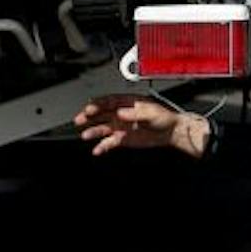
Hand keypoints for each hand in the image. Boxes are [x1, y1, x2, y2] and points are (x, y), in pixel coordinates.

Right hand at [74, 95, 197, 156]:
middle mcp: (121, 113)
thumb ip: (134, 113)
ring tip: (85, 135)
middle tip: (80, 119)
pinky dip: (102, 146)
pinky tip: (97, 149)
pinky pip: (109, 142)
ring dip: (93, 131)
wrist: (170, 132)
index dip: (98, 104)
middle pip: (101, 113)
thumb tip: (120, 113)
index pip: (108, 101)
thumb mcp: (150, 112)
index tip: (90, 108)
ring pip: (102, 127)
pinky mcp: (122, 138)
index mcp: (127, 102)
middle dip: (89, 116)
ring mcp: (120, 126)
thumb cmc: (164, 117)